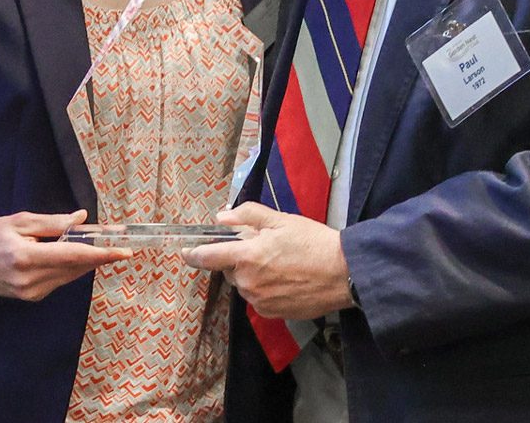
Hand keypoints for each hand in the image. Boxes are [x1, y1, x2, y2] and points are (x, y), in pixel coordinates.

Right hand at [0, 209, 129, 300]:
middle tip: (118, 244)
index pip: (72, 256)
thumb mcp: (20, 221)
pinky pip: (59, 281)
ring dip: (85, 262)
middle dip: (98, 256)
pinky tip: (70, 257)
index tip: (123, 251)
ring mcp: (29, 293)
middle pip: (75, 268)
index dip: (101, 254)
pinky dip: (69, 269)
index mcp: (25, 257)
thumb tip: (81, 219)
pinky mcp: (30, 298)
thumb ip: (52, 223)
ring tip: (96, 247)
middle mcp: (28, 280)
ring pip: (69, 276)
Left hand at [183, 203, 352, 319]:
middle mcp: (248, 283)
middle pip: (231, 271)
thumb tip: (222, 217)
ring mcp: (260, 301)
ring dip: (254, 275)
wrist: (343, 273)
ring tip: (281, 264)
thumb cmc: (313, 242)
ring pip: (246, 285)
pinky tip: (287, 280)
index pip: (208, 257)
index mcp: (246, 257)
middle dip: (240, 259)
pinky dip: (267, 289)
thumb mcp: (281, 220)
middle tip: (265, 248)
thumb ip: (247, 216)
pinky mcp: (273, 314)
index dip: (193, 254)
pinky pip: (260, 299)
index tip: (186, 253)